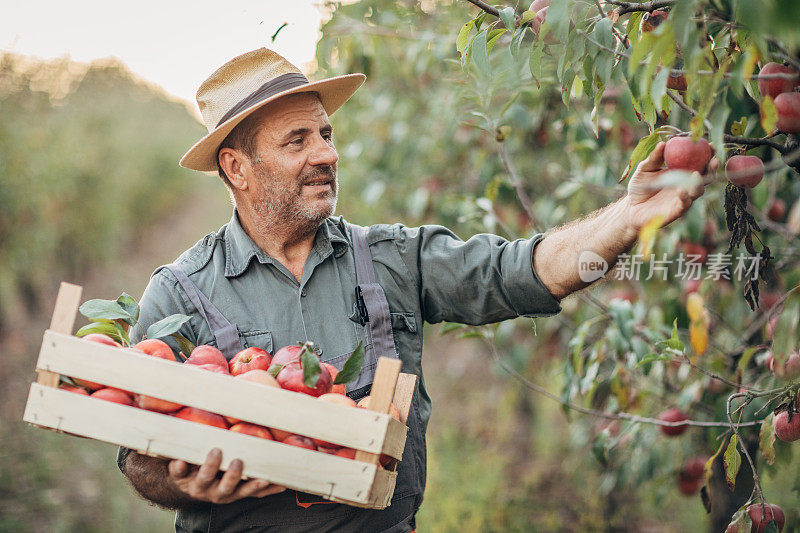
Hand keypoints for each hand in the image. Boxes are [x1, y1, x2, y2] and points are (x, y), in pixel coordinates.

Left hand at [167, 448, 285, 503]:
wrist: (183, 483)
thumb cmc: (218, 479)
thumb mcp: (236, 486)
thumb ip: (257, 484)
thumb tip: (284, 482)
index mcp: (229, 493)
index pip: (245, 492)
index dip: (254, 487)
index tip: (264, 478)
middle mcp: (214, 492)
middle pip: (225, 488)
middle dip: (232, 476)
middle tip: (238, 461)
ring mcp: (196, 485)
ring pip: (204, 479)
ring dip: (210, 466)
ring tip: (216, 451)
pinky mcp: (179, 476)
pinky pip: (177, 472)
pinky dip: (178, 467)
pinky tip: (179, 460)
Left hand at [623, 141, 716, 233]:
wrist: (630, 207)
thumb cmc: (639, 186)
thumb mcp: (644, 169)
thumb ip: (654, 158)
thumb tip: (663, 143)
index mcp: (682, 172)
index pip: (699, 161)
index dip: (707, 153)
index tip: (710, 144)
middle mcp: (687, 184)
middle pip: (706, 176)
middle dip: (712, 168)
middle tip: (713, 159)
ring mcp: (683, 198)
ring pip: (698, 190)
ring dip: (699, 183)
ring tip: (696, 174)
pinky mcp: (677, 210)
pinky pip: (685, 203)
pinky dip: (685, 196)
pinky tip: (682, 190)